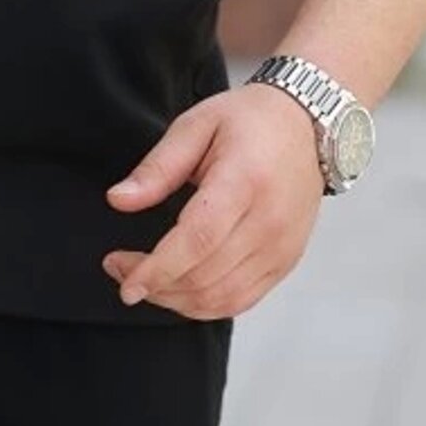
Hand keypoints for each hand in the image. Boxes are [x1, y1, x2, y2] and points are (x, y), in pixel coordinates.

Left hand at [101, 83, 326, 317]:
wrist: (306, 126)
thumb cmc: (250, 121)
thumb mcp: (196, 125)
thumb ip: (157, 167)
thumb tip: (118, 200)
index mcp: (245, 181)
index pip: (198, 240)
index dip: (157, 268)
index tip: (124, 280)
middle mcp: (269, 222)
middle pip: (206, 276)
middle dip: (154, 284)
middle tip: (118, 268)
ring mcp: (281, 247)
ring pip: (221, 298)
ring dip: (175, 300)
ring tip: (144, 280)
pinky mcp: (285, 262)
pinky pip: (241, 300)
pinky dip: (204, 304)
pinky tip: (177, 289)